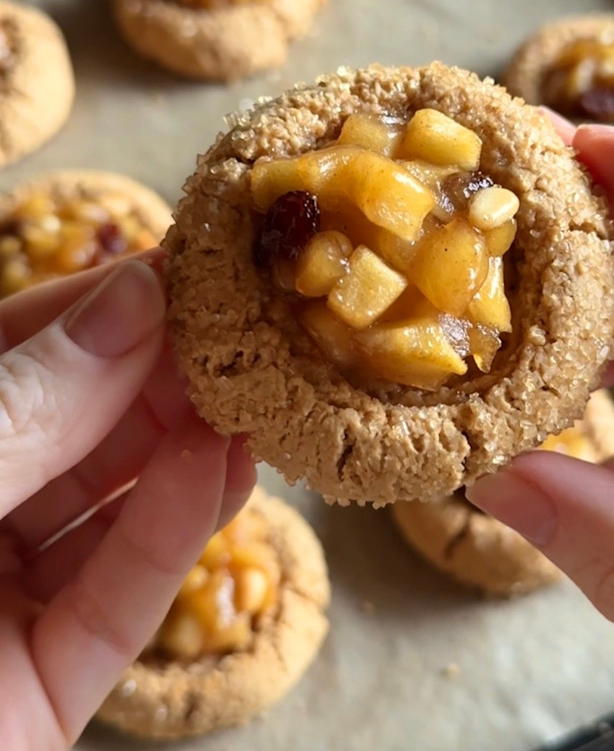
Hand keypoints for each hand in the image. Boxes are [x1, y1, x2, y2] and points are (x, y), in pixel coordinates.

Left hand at [0, 253, 255, 748]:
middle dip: (156, 376)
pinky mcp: (47, 687)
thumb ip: (27, 405)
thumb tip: (132, 301)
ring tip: (247, 392)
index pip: (12, 356)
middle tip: (233, 329)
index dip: (94, 308)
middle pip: (75, 431)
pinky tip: (228, 469)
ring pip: (109, 511)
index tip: (176, 268)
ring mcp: (1, 606)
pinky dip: (174, 531)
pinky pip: (117, 600)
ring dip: (183, 450)